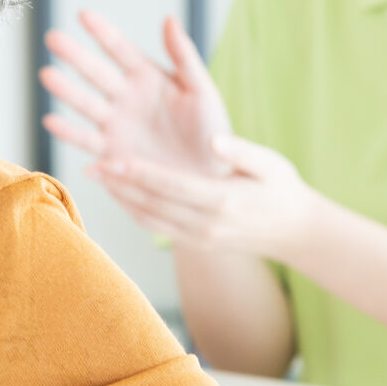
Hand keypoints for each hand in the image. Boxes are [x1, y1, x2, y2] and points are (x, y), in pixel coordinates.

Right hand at [40, 11, 233, 179]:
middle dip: (74, 55)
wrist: (211, 179)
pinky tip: (52, 121)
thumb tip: (169, 18)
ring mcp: (117, 125)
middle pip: (95, 73)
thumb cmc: (212, 133)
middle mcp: (126, 98)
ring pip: (86, 104)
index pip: (120, 49)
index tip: (83, 14)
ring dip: (66, 91)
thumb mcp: (202, 91)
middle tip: (52, 38)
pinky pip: (87, 141)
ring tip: (47, 75)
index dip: (102, 32)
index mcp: (148, 78)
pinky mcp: (112, 154)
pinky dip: (69, 133)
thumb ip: (184, 56)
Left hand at [97, 134, 320, 264]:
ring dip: (120, 200)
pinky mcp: (196, 244)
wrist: (296, 232)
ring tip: (98, 178)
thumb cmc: (283, 189)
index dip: (138, 173)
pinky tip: (120, 194)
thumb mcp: (272, 164)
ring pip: (149, 219)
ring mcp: (200, 238)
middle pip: (152, 204)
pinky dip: (134, 211)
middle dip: (119, 186)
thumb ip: (242, 152)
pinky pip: (157, 228)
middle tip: (90, 167)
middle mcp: (206, 224)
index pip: (170, 185)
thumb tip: (216, 141)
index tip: (112, 159)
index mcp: (222, 200)